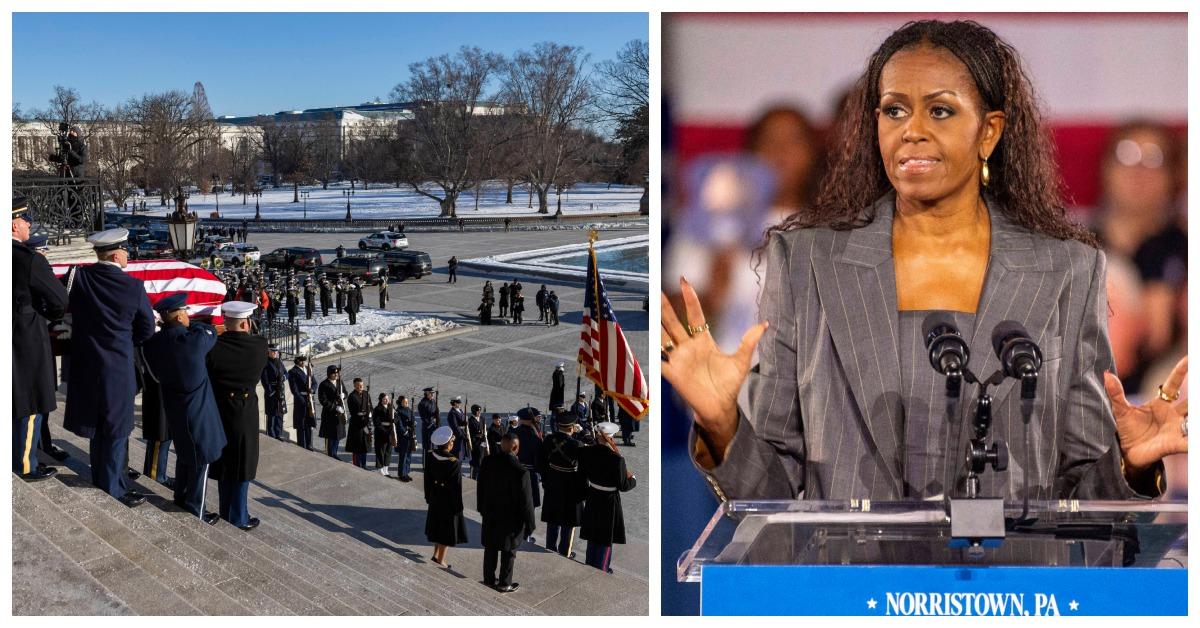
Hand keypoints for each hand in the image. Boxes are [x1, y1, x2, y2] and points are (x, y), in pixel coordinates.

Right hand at [661, 278, 766, 459]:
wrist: (721, 408)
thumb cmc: (729, 386)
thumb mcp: (741, 361)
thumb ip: (749, 341)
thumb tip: (765, 324)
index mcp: (703, 341)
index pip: (695, 315)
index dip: (690, 299)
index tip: (684, 281)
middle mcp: (688, 348)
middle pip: (673, 322)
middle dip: (665, 306)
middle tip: (657, 289)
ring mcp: (679, 359)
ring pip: (663, 337)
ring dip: (655, 324)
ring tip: (647, 308)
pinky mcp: (673, 374)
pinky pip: (659, 361)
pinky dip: (652, 353)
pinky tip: (645, 342)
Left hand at [1104, 355, 1188, 471]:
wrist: (1127, 453)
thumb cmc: (1128, 430)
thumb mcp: (1120, 411)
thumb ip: (1116, 393)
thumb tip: (1106, 374)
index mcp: (1161, 404)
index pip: (1173, 385)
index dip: (1180, 372)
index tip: (1189, 358)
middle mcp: (1173, 415)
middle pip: (1191, 402)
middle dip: (1198, 395)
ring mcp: (1176, 429)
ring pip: (1193, 419)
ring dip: (1196, 416)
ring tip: (1197, 412)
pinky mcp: (1175, 444)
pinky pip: (1188, 442)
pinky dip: (1192, 441)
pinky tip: (1193, 439)